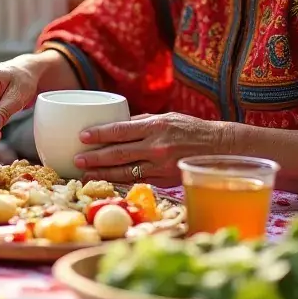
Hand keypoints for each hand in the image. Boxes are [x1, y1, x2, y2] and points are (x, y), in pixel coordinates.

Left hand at [75, 112, 226, 184]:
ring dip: (103, 173)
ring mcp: (162, 166)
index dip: (99, 134)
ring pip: (126, 171)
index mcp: (156, 126)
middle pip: (119, 154)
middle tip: (76, 160)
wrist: (220, 149)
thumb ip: (142, 122)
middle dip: (95, 158)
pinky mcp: (166, 180)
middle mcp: (157, 146)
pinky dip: (121, 180)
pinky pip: (139, 180)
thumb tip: (116, 125)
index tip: (81, 136)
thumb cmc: (191, 130)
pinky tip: (108, 180)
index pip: (121, 130)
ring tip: (86, 173)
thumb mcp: (167, 118)